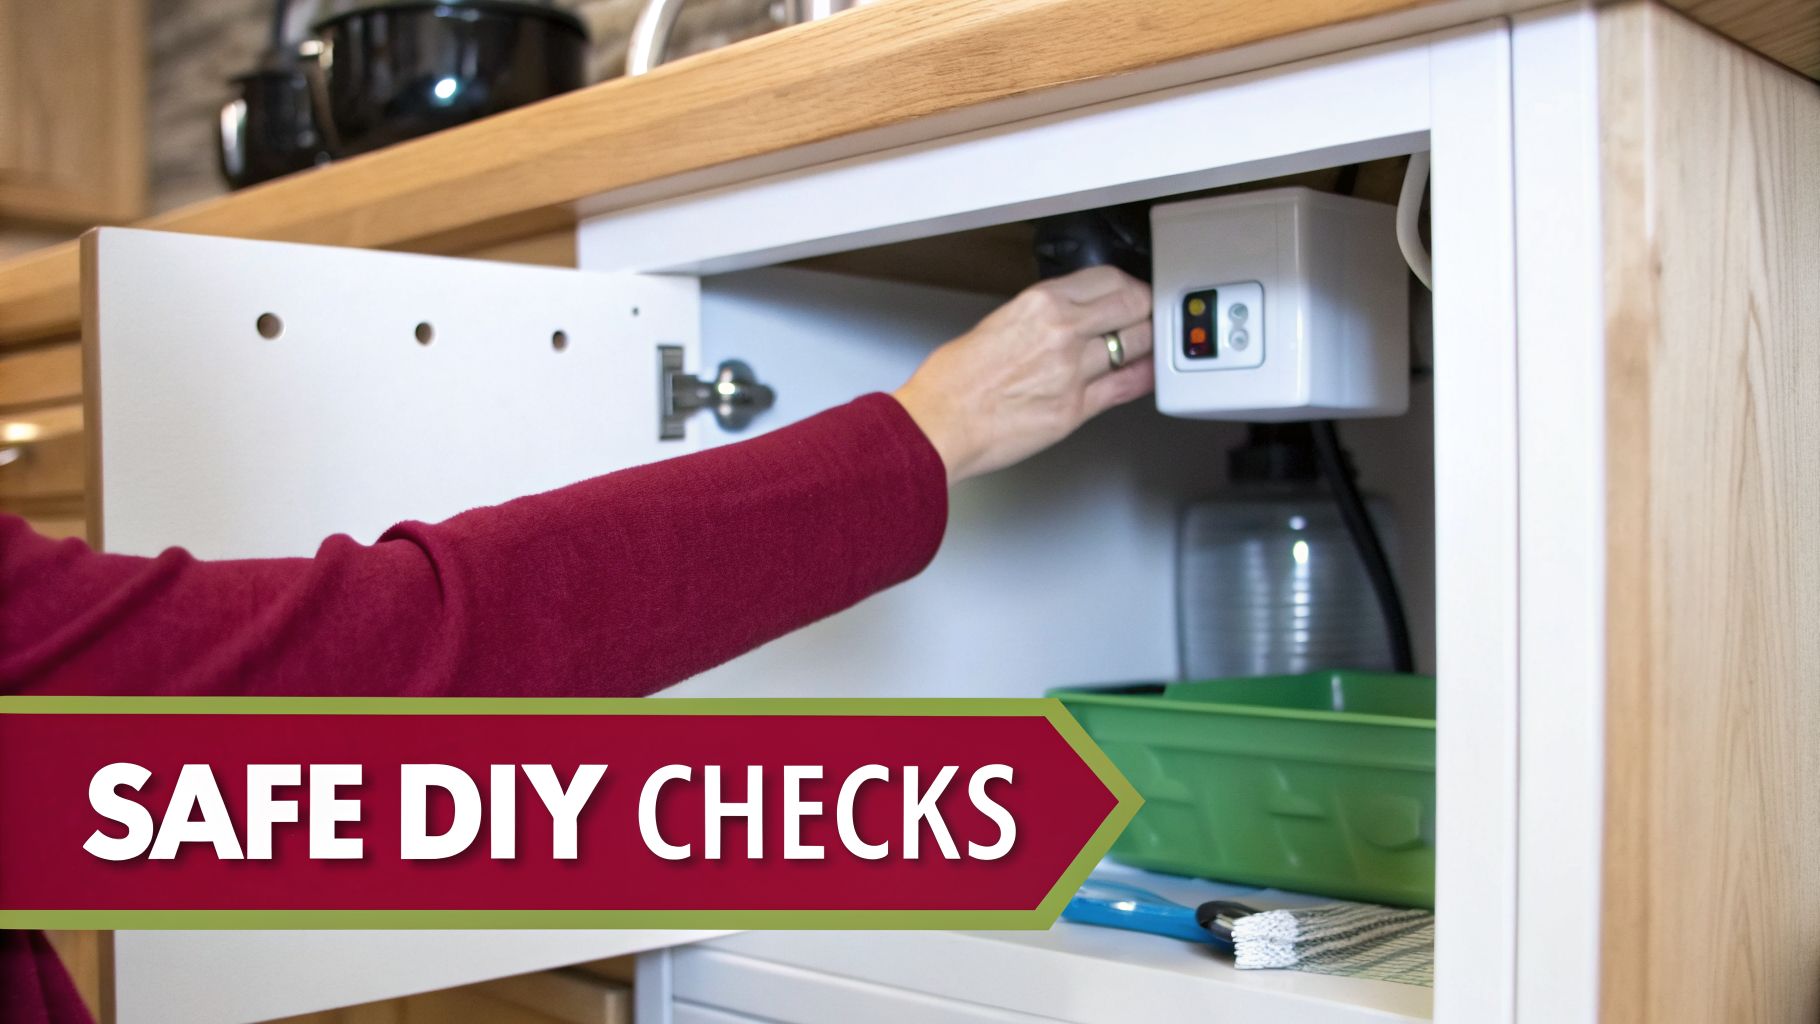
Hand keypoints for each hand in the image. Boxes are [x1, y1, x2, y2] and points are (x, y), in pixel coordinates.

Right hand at [894, 266, 1153, 482]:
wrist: (938, 425)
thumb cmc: (952, 382)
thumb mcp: (997, 324)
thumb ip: (1039, 318)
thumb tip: (1067, 318)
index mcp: (1039, 302)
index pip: (1109, 279)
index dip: (1129, 285)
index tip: (1132, 292)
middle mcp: (1061, 332)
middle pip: (1133, 306)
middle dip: (1147, 310)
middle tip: (1148, 315)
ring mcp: (1072, 371)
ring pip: (1136, 346)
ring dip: (1145, 344)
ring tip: (1146, 344)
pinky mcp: (1075, 409)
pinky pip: (1125, 387)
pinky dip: (1141, 378)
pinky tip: (1145, 374)